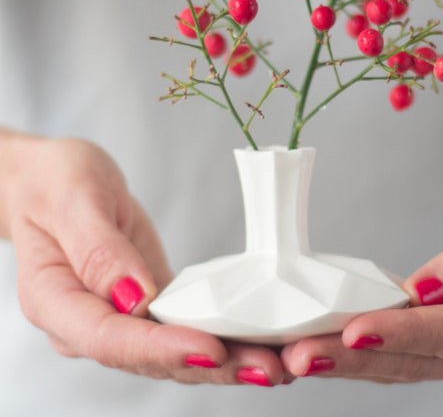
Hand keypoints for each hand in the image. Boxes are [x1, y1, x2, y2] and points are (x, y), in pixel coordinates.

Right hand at [5, 135, 285, 385]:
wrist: (55, 185)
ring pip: (176, 351)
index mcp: (57, 301)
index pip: (111, 338)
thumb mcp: (72, 199)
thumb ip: (97, 249)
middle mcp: (89, 323)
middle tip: (269, 367)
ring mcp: (121, 317)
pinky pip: (186, 325)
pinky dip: (223, 334)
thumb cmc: (54, 184)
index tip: (211, 347)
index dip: (162, 348)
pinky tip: (259, 338)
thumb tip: (134, 297)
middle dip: (213, 365)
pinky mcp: (149, 304)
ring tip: (279, 362)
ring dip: (228, 358)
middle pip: (153, 358)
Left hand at [281, 183, 442, 382]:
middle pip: (418, 359)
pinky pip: (399, 352)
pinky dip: (360, 351)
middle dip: (357, 358)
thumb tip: (426, 294)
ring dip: (349, 361)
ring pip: (402, 363)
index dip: (404, 334)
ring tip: (298, 356)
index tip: (357, 332)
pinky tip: (323, 344)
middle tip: (301, 355)